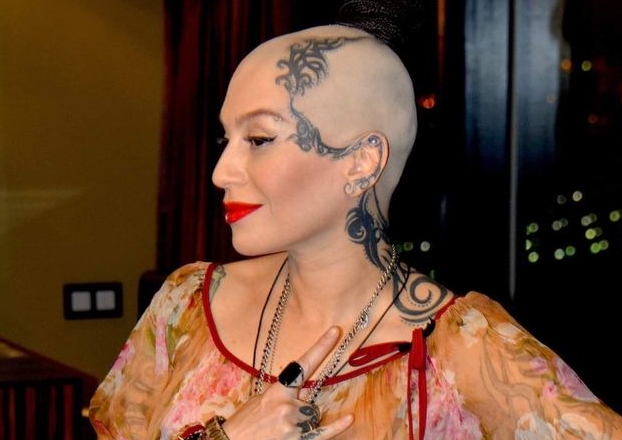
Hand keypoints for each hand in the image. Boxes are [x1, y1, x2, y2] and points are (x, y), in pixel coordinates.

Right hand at [222, 327, 353, 438]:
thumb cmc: (244, 421)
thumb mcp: (260, 399)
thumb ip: (282, 393)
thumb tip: (301, 389)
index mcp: (277, 391)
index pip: (302, 364)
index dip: (320, 347)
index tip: (334, 332)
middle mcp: (288, 406)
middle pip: (311, 400)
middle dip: (301, 407)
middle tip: (281, 418)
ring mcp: (294, 424)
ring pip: (314, 416)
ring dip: (303, 421)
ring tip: (282, 429)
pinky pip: (324, 433)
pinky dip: (337, 427)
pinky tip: (349, 418)